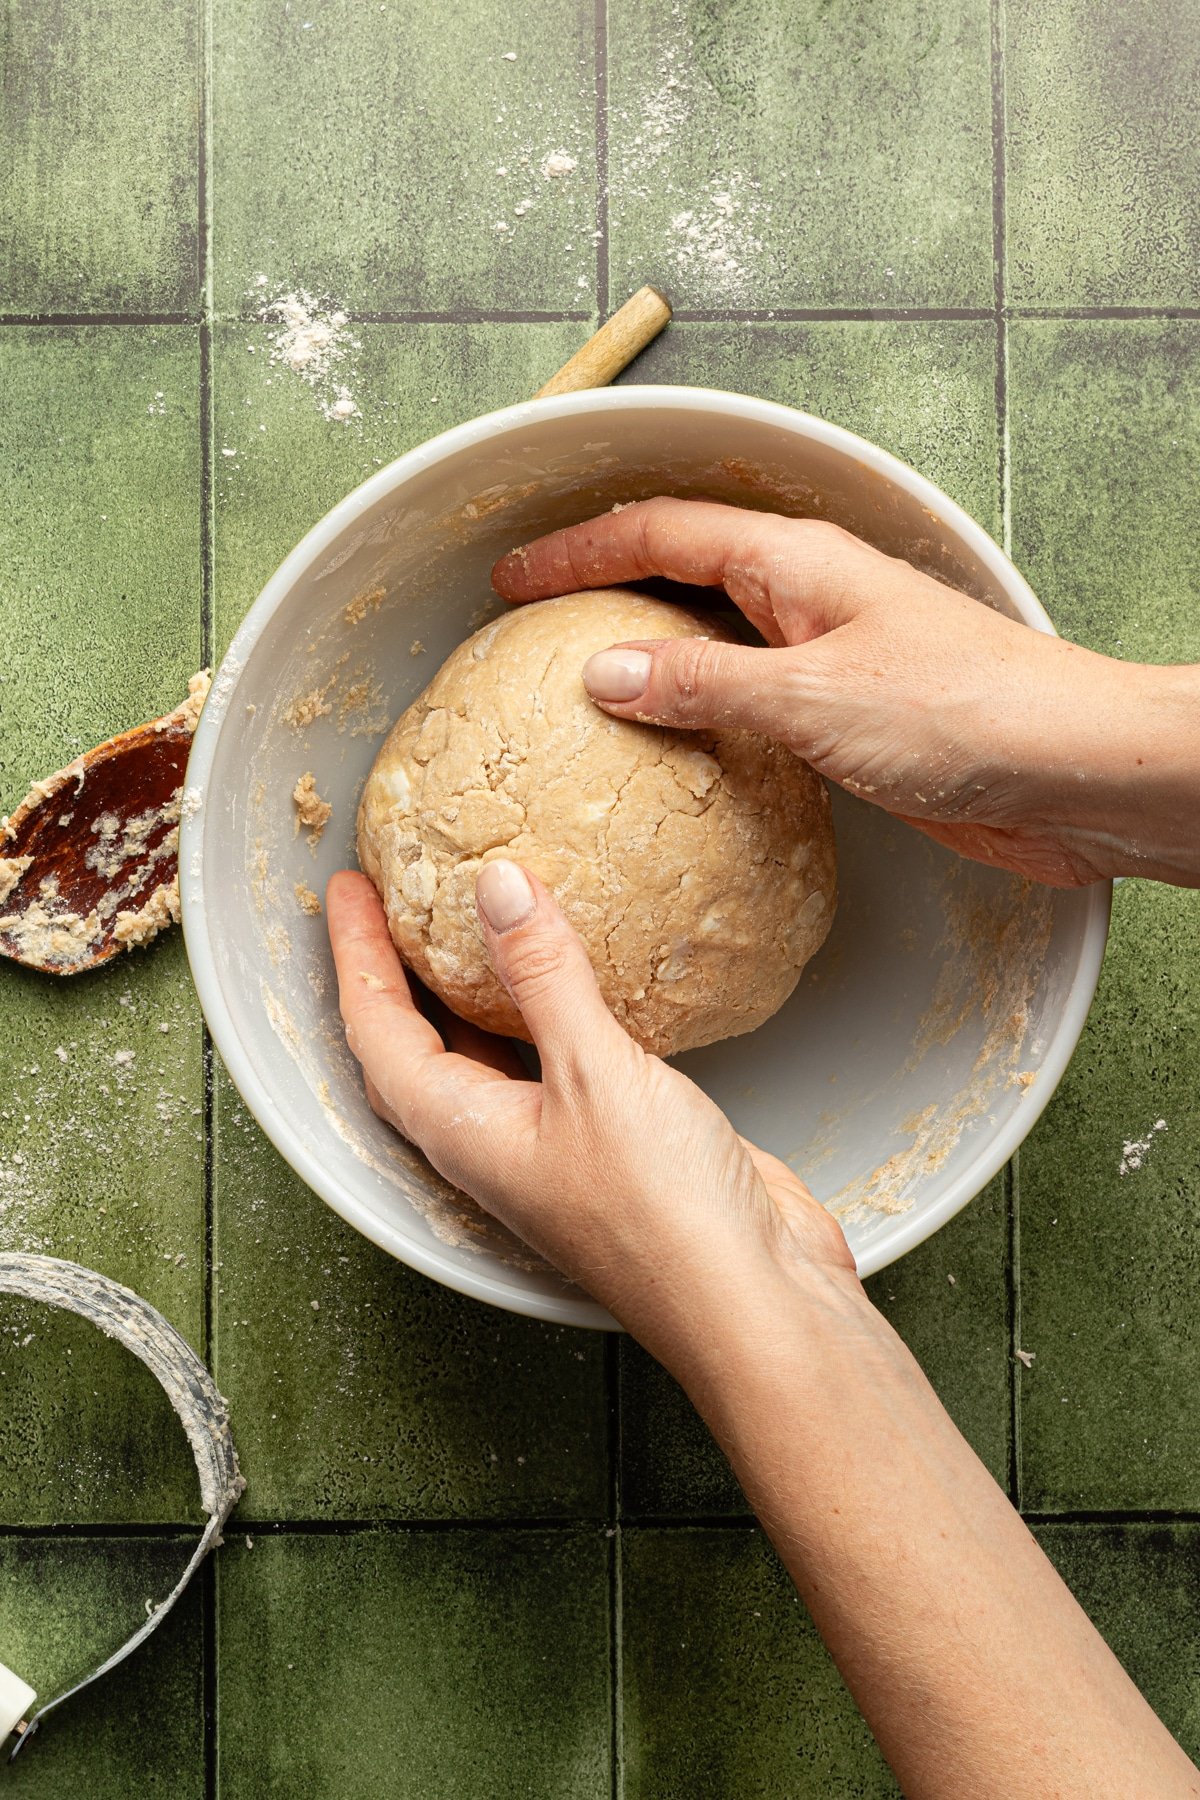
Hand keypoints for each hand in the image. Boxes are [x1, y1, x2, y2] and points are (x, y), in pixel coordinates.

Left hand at [326, 864, 855, 1362]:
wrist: (753, 1302)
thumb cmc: (662, 1219)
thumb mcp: (595, 1074)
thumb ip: (544, 976)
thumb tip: (496, 887)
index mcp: (464, 1132)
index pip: (378, 1030)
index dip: (356, 953)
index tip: (349, 888)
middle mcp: (496, 1141)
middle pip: (417, 1044)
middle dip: (395, 972)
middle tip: (392, 899)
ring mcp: (553, 1145)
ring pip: (487, 1053)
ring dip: (470, 990)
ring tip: (470, 923)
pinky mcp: (613, 1140)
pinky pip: (557, 1058)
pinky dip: (549, 1008)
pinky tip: (578, 977)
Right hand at [493, 498, 1199, 887]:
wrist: (1076, 773)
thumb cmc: (969, 714)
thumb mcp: (813, 698)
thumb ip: (704, 686)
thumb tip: (606, 672)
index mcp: (799, 565)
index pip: (662, 534)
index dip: (579, 551)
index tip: (513, 579)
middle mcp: (810, 600)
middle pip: (683, 573)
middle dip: (602, 589)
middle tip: (530, 625)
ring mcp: (829, 657)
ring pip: (714, 642)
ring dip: (647, 657)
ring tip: (577, 690)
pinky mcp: (848, 720)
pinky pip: (748, 704)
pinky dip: (696, 716)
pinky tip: (670, 754)